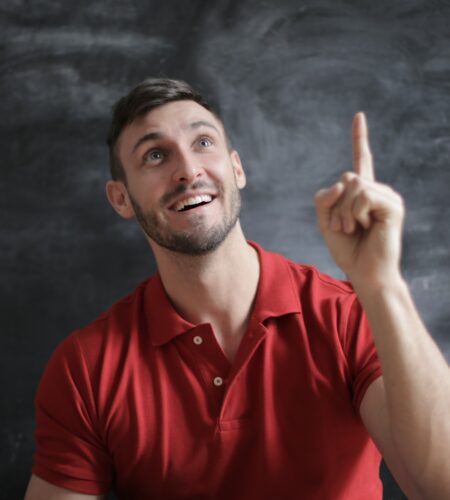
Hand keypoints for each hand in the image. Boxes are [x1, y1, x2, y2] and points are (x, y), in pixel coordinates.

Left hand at [314, 113, 404, 288]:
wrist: (365, 273)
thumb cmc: (347, 249)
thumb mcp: (326, 222)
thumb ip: (325, 198)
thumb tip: (344, 180)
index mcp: (362, 193)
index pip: (360, 161)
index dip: (359, 139)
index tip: (358, 116)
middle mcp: (376, 190)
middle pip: (345, 178)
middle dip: (335, 206)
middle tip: (344, 228)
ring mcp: (387, 196)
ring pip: (353, 185)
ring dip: (344, 212)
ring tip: (354, 229)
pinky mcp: (393, 205)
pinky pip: (363, 195)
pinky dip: (355, 213)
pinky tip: (365, 226)